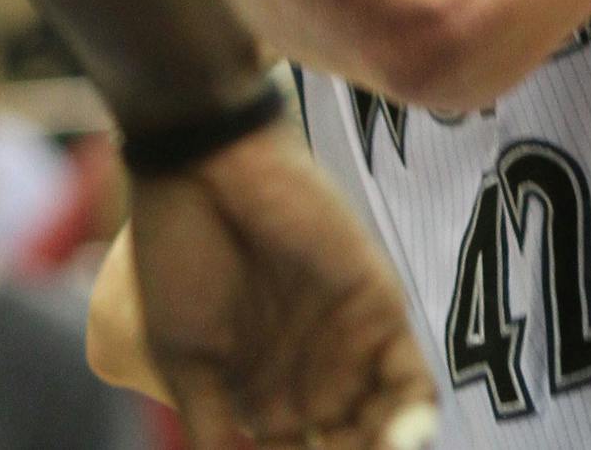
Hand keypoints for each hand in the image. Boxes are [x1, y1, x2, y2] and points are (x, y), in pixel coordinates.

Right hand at [127, 122, 438, 449]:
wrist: (206, 169)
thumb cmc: (179, 255)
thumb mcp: (186, 357)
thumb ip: (211, 428)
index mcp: (264, 400)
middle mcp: (311, 380)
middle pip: (345, 448)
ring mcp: (348, 347)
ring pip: (382, 427)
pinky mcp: (379, 308)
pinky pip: (409, 379)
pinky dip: (411, 418)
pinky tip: (400, 439)